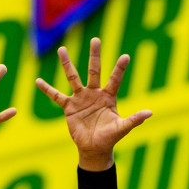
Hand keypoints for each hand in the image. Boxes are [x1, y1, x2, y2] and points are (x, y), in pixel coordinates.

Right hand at [35, 38, 152, 170]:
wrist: (94, 148)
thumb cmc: (110, 138)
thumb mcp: (122, 128)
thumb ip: (134, 120)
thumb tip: (150, 113)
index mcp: (108, 97)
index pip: (115, 80)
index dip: (119, 69)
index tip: (125, 56)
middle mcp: (94, 93)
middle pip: (94, 71)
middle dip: (95, 56)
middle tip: (96, 39)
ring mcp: (81, 98)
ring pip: (73, 78)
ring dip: (67, 64)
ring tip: (62, 49)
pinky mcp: (69, 107)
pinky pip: (56, 96)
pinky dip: (47, 89)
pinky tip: (38, 81)